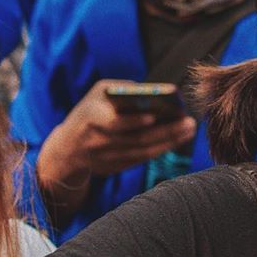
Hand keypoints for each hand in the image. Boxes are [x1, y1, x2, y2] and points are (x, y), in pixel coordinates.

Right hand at [37, 79, 197, 190]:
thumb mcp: (96, 95)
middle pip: (137, 139)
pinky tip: (177, 139)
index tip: (154, 116)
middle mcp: (101, 142)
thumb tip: (150, 91)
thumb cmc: (88, 112)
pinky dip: (161, 149)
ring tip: (189, 129)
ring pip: (144, 152)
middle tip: (188, 122)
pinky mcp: (118, 168)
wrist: (68, 149)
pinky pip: (143, 159)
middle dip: (165, 131)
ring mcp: (110, 158)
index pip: (114, 123)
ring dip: (169, 141)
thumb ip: (120, 89)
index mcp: (92, 120)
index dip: (133, 121)